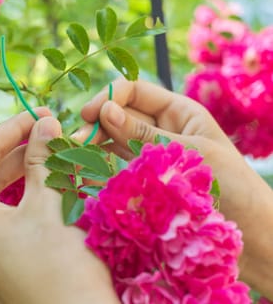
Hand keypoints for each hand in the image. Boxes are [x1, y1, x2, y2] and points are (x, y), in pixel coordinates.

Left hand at [0, 108, 118, 303]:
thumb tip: (43, 123)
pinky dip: (21, 206)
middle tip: (54, 135)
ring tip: (55, 161)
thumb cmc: (63, 268)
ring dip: (24, 179)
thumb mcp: (51, 204)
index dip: (13, 127)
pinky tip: (46, 195)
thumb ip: (42, 159)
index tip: (43, 114)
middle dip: (21, 153)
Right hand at [77, 77, 272, 297]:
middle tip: (75, 139)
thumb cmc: (231, 185)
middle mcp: (162, 128)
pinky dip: (101, 162)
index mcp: (178, 112)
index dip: (109, 97)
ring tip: (74, 152)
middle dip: (97, 122)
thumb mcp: (186, 153)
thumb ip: (143, 135)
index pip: (135, 92)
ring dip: (95, 142)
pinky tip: (86, 165)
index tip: (88, 114)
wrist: (249, 233)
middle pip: (121, 114)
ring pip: (115, 139)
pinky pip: (119, 162)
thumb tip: (104, 111)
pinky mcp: (145, 176)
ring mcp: (151, 153)